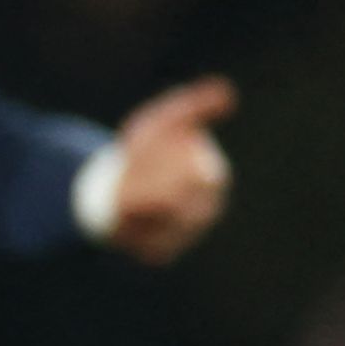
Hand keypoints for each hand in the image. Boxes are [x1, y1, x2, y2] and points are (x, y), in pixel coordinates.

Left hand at [99, 74, 235, 263]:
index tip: (132, 150)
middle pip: (170, 202)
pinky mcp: (162, 252)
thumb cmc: (147, 149)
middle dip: (140, 184)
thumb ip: (193, 105)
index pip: (189, 175)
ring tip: (120, 193)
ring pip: (156, 227)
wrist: (117, 183)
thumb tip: (227, 93)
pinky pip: (141, 244)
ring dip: (131, 209)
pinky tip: (122, 216)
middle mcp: (205, 211)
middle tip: (120, 175)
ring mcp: (185, 235)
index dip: (156, 163)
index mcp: (213, 178)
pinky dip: (126, 229)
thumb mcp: (164, 120)